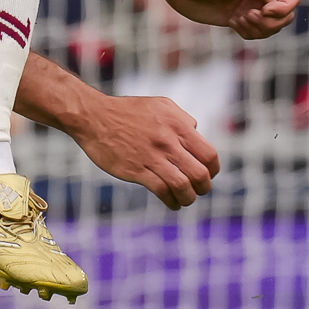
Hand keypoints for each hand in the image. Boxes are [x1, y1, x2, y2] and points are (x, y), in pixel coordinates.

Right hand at [70, 92, 220, 208]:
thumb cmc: (128, 111)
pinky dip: (171, 201)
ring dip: (189, 198)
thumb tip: (196, 131)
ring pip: (182, 185)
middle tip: (200, 190)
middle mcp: (168, 141)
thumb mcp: (160, 105)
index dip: (213, 169)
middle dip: (204, 187)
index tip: (209, 175)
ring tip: (186, 199)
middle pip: (199, 173)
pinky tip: (172, 203)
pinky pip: (161, 191)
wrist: (94, 117)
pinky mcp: (136, 170)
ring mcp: (152, 156)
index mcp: (177, 125)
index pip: (209, 154)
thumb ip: (181, 118)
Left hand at [159, 0, 301, 39]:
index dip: (285, 8)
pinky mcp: (238, 20)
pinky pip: (255, 34)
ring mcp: (251, 7)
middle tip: (249, 15)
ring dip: (259, 29)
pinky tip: (233, 22)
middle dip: (271, 22)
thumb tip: (273, 2)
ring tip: (239, 18)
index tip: (265, 9)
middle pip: (286, 17)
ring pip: (271, 28)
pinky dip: (248, 32)